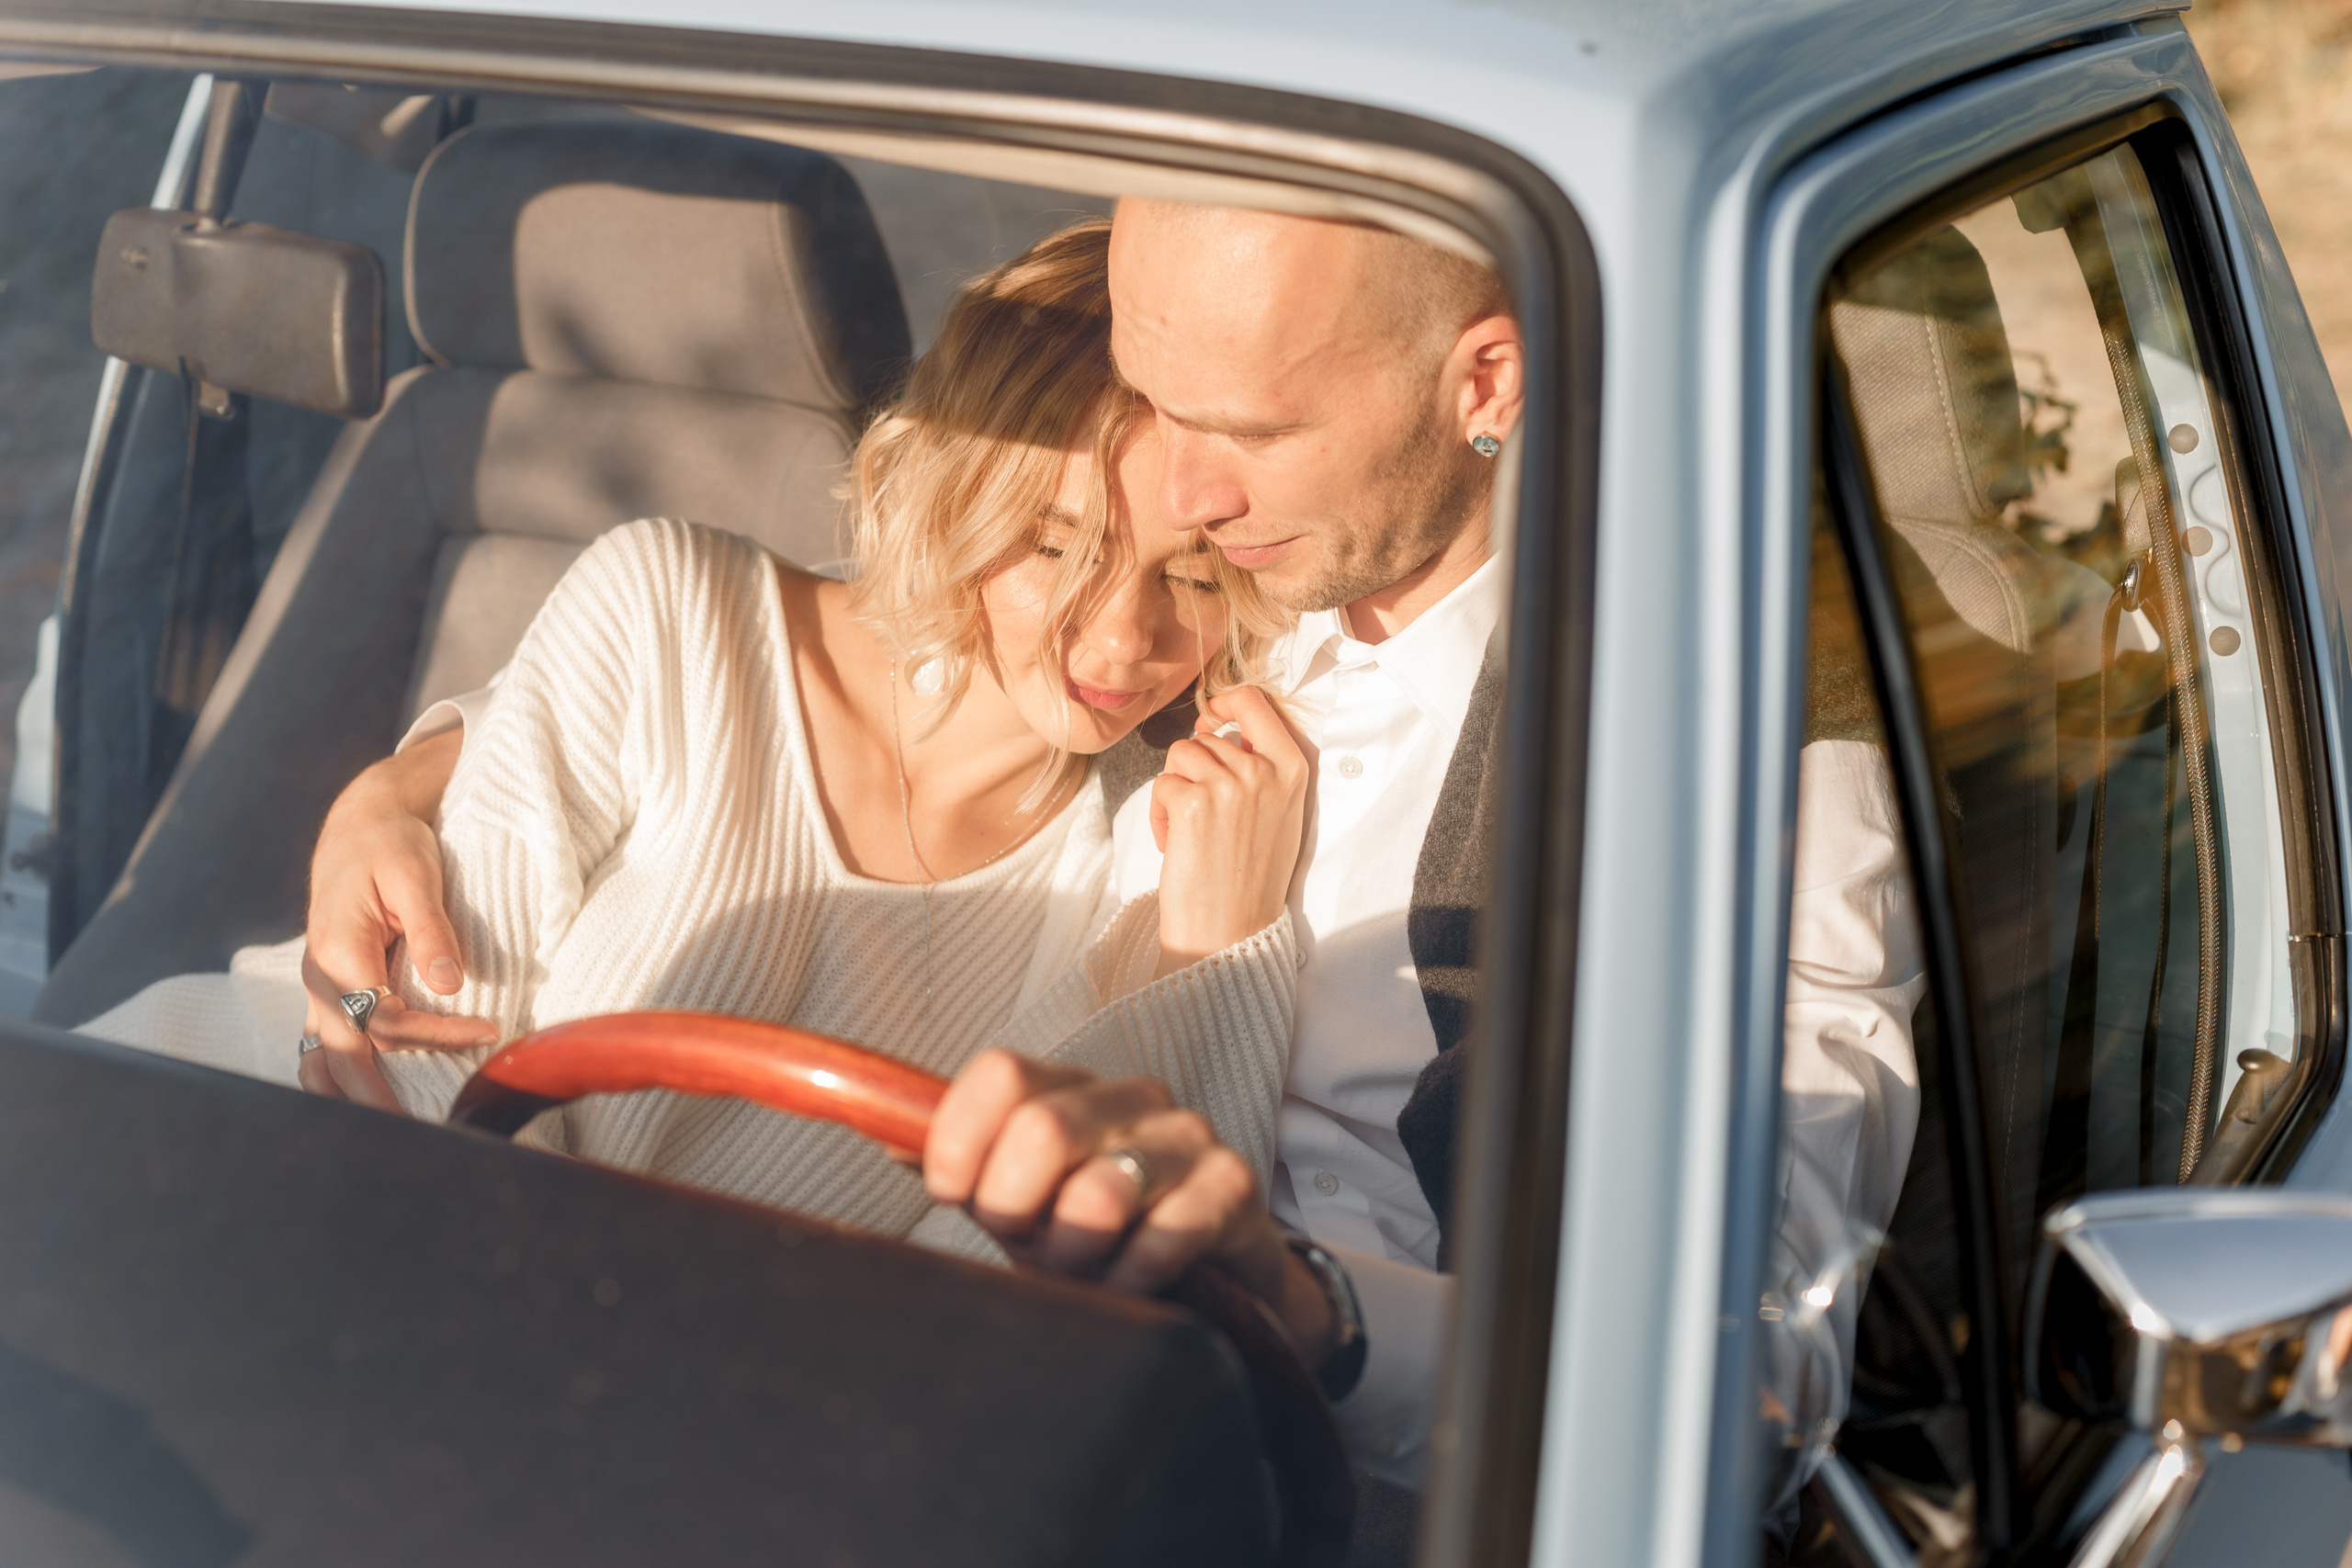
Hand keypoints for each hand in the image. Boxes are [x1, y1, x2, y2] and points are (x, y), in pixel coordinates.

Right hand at [299, 728, 495, 1109]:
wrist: (360, 824)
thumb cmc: (391, 843)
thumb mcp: (415, 873)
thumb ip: (431, 930)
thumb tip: (449, 984)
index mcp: (338, 952)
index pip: (385, 1021)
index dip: (438, 1035)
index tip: (489, 1032)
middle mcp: (319, 979)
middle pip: (344, 1059)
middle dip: (381, 1100)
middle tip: (431, 1132)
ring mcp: (317, 989)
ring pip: (321, 1063)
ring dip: (354, 1098)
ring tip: (399, 1127)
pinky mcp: (328, 991)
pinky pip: (326, 1047)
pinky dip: (347, 1076)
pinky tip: (380, 1095)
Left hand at [925, 1049, 1338, 1360]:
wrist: (1200, 1276)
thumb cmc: (1090, 1234)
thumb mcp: (1012, 1197)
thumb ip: (953, 1161)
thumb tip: (882, 1133)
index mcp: (1066, 1087)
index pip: (1000, 1073)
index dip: (960, 1141)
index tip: (954, 1195)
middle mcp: (1129, 1096)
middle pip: (1043, 1129)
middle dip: (1017, 1208)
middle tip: (1029, 1240)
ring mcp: (1186, 1136)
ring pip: (1100, 1192)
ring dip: (1076, 1256)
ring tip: (1084, 1267)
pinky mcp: (1232, 1186)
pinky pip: (1163, 1238)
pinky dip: (1131, 1279)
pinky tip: (1131, 1283)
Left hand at [1149, 686, 1308, 976]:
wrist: (1232, 932)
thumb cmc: (1252, 880)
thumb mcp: (1278, 814)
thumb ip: (1262, 769)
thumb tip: (1222, 729)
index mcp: (1292, 768)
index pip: (1255, 701)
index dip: (1225, 702)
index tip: (1210, 716)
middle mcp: (1263, 770)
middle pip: (1205, 738)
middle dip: (1193, 771)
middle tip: (1201, 819)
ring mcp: (1229, 784)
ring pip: (1179, 756)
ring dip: (1174, 790)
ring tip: (1188, 832)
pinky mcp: (1192, 802)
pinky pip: (1162, 785)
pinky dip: (1159, 814)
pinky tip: (1175, 846)